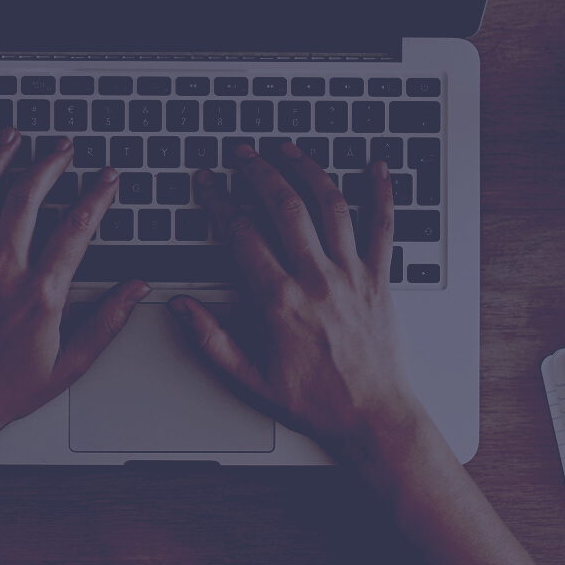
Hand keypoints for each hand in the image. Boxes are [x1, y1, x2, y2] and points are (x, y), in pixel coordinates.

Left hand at [0, 129, 146, 437]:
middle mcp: (0, 272)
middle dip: (49, 164)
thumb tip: (137, 289)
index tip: (109, 179)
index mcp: (39, 295)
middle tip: (63, 147)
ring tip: (12, 136)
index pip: (76, 230)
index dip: (97, 197)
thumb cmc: (5, 392)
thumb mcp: (69, 366)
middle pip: (26, 200)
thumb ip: (106, 322)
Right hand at [166, 144, 421, 454]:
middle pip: (284, 207)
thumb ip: (211, 341)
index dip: (218, 202)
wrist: (372, 416)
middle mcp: (317, 279)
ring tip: (287, 149)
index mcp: (279, 301)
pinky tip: (377, 167)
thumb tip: (181, 308)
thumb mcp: (250, 379)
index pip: (240, 234)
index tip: (205, 183)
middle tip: (242, 154)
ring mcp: (352, 274)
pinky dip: (382, 193)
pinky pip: (383, 227)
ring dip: (307, 170)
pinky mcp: (380, 278)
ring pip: (330, 206)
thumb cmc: (315, 401)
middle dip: (258, 172)